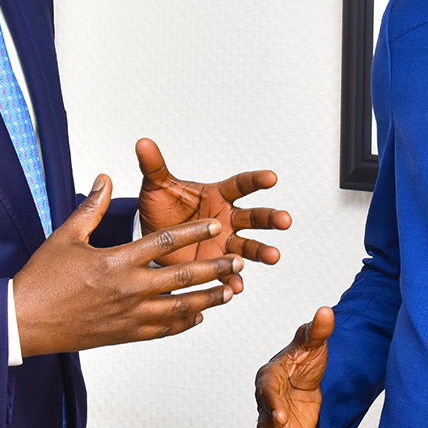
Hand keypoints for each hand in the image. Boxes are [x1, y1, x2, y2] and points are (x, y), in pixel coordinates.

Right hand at [11, 175, 245, 357]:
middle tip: (237, 260)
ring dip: (209, 299)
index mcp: (115, 260)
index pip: (164, 241)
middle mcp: (128, 289)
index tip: (216, 223)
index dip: (193, 231)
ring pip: (180, 307)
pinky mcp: (125, 335)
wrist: (23, 322)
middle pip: (182, 276)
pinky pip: (163, 329)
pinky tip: (198, 316)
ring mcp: (129, 316)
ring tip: (231, 290)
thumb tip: (105, 178)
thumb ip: (91, 207)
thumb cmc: (41, 279)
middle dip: (214, 267)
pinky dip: (184, 323)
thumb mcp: (65, 236)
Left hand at [135, 138, 289, 280]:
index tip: (271, 178)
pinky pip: (228, 272)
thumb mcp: (156, 186)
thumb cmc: (161, 208)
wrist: (151, 239)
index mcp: (217, 195)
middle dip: (270, 218)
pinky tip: (237, 285)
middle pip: (254, 217)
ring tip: (273, 256)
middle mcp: (227, 219)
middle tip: (284, 220)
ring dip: (262, 251)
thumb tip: (142, 143)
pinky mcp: (216, 264)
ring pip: (248, 246)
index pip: (241, 185)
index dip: (256, 181)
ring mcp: (224, 243)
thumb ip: (153, 166)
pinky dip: (233, 279)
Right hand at [255, 306, 332, 427]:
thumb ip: (318, 330)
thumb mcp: (313, 342)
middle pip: (267, 425)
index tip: (280, 415)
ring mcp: (279, 424)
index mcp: (269, 378)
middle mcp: (269, 404)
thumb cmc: (305, 356)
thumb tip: (326, 311)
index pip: (266, 391)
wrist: (312, 375)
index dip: (271, 404)